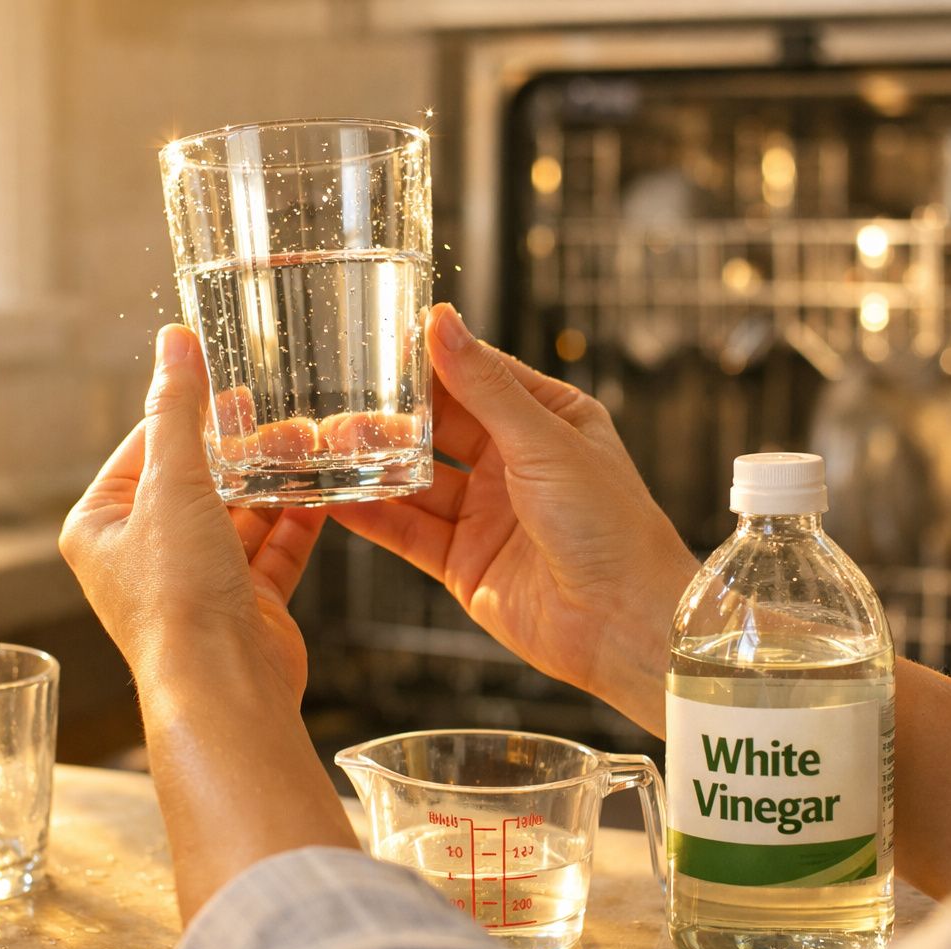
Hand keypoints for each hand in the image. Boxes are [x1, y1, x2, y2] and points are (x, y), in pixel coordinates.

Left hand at [59, 325, 354, 919]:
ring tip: (312, 444)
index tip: (229, 378)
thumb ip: (178, 410)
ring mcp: (195, 582)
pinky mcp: (244, 605)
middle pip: (197, 480)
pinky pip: (274, 550)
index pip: (145, 445)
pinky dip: (298, 522)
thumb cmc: (177, 598)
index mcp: (101, 525)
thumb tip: (173, 343)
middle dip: (242, 448)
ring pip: (240, 514)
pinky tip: (325, 491)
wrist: (223, 688)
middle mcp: (143, 554)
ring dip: (275, 482)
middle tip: (282, 412)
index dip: (189, 410)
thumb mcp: (173, 484)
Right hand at [331, 304, 697, 733]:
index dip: (430, 359)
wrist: (622, 624)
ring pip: (417, 479)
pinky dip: (373, 515)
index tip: (379, 340)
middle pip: (439, 427)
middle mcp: (515, 463)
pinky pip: (408, 531)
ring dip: (375, 463)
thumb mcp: (544, 441)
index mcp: (548, 420)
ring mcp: (486, 513)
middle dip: (392, 415)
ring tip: (328, 444)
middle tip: (341, 398)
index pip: (477, 375)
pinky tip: (337, 498)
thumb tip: (443, 322)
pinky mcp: (463, 561)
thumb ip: (484, 386)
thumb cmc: (611, 526)